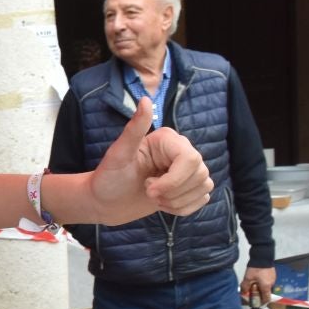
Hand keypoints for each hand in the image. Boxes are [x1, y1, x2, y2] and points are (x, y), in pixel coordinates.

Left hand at [88, 96, 212, 222]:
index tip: (149, 190)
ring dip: (177, 201)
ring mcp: (187, 170)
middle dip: (173, 192)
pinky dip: (183, 208)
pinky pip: (202, 199)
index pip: (191, 159)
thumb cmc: (107, 177)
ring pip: (204, 187)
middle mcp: (182, 151)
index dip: (174, 180)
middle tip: (148, 192)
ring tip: (154, 198)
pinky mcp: (188, 187)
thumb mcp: (117, 154)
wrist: (105, 201)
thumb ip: (133, 129)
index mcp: (168, 140)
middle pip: (200, 175)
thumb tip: (145, 100)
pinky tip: (163, 205)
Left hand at [243, 266, 276, 304]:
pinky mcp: (272, 274)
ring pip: (267, 286)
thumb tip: (243, 293)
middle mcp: (272, 283)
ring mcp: (273, 278)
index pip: (267, 298)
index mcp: (266, 286)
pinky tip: (257, 278)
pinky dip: (263, 282)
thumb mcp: (248, 278)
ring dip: (261, 287)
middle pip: (266, 292)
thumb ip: (245, 287)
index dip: (262, 301)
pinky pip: (268, 281)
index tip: (257, 302)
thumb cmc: (256, 269)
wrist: (262, 257)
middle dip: (259, 293)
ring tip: (253, 283)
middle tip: (252, 291)